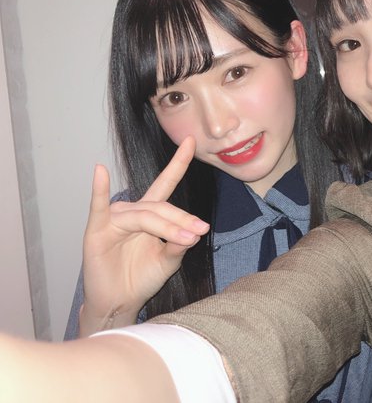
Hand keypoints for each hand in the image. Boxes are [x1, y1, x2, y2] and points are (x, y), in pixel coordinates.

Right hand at [79, 137, 208, 336]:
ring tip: (187, 237)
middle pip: (161, 207)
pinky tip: (100, 173)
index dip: (178, 163)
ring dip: (167, 225)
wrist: (120, 303)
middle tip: (201, 230)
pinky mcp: (96, 231)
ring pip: (144, 215)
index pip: (166, 183)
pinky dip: (99, 190)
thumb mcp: (169, 260)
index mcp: (150, 214)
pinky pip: (98, 208)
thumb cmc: (142, 278)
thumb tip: (194, 232)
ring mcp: (113, 220)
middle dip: (182, 219)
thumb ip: (179, 244)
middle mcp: (132, 212)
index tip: (191, 141)